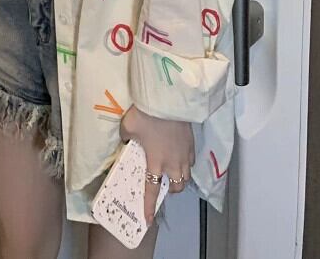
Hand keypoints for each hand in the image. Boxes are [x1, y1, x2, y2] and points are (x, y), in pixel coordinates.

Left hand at [120, 105, 194, 224]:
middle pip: (176, 187)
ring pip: (186, 176)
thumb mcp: (128, 127)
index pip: (152, 190)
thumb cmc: (145, 115)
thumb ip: (127, 138)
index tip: (148, 218)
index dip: (149, 206)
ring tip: (173, 173)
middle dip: (170, 190)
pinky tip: (179, 156)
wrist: (167, 101)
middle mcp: (172, 163)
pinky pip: (191, 161)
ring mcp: (185, 154)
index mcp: (155, 162)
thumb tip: (128, 140)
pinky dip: (186, 163)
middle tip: (162, 184)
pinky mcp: (192, 144)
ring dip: (179, 179)